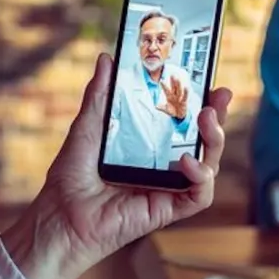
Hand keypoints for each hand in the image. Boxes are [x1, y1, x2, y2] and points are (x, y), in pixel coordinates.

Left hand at [2, 53, 230, 278]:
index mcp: (148, 146)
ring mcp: (168, 189)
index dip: (200, 102)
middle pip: (204, 141)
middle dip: (218, 117)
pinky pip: (199, 195)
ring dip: (215, 141)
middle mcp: (163, 167)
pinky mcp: (167, 210)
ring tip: (206, 120)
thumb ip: (100, 96)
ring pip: (210, 165)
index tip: (208, 80)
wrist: (58, 218)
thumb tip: (108, 59)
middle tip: (219, 95)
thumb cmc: (69, 180)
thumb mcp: (87, 128)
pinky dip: (201, 177)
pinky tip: (187, 161)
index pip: (183, 122)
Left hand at [157, 75, 188, 119]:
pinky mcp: (184, 101)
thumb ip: (161, 107)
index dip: (164, 86)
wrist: (179, 115)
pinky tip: (186, 87)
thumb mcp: (166, 110)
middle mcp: (174, 95)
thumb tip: (155, 106)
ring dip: (178, 84)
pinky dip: (186, 92)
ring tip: (177, 78)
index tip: (161, 80)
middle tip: (172, 74)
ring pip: (179, 90)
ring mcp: (179, 97)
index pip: (166, 90)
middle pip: (173, 87)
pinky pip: (185, 96)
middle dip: (172, 81)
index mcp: (169, 96)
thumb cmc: (172, 111)